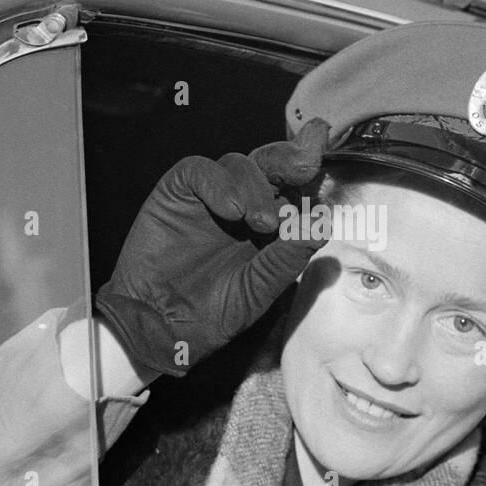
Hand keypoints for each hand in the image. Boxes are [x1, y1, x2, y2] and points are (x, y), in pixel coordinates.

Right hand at [95, 120, 329, 377]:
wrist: (159, 329)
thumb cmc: (211, 314)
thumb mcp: (258, 290)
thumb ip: (287, 258)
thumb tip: (322, 224)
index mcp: (271, 225)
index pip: (296, 187)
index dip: (311, 169)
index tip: (326, 156)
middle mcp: (243, 204)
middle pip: (272, 164)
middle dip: (293, 157)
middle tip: (308, 162)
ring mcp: (210, 197)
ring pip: (240, 164)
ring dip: (257, 187)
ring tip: (263, 222)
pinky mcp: (176, 194)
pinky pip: (197, 171)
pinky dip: (217, 183)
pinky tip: (231, 209)